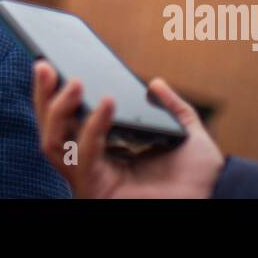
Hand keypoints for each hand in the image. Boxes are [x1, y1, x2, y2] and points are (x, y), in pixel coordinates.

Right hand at [33, 61, 224, 197]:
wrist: (214, 194)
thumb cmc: (198, 174)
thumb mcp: (185, 131)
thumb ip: (172, 108)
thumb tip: (156, 83)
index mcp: (104, 150)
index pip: (66, 120)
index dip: (52, 94)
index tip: (48, 63)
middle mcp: (90, 164)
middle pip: (50, 129)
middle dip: (43, 97)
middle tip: (45, 66)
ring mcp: (90, 178)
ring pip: (53, 144)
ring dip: (58, 110)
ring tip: (75, 82)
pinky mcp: (96, 189)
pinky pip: (84, 155)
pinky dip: (92, 126)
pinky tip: (108, 101)